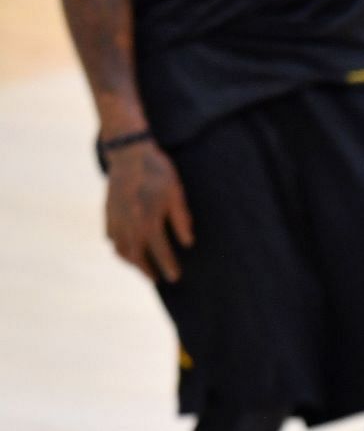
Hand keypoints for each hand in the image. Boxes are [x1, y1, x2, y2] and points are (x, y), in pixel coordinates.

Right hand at [105, 140, 194, 282]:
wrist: (129, 151)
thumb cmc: (158, 171)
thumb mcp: (176, 194)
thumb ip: (181, 220)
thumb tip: (188, 243)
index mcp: (148, 218)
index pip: (159, 251)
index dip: (168, 266)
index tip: (175, 278)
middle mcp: (129, 222)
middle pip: (136, 255)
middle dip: (146, 270)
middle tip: (156, 279)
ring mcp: (115, 216)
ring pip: (120, 248)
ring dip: (131, 261)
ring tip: (142, 268)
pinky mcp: (108, 210)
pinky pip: (110, 235)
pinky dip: (118, 245)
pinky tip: (126, 249)